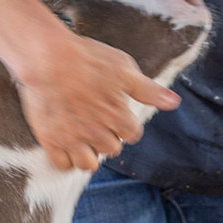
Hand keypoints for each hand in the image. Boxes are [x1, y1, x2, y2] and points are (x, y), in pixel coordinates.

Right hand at [2, 22, 181, 171]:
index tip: (116, 115)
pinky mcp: (50, 140)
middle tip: (96, 121)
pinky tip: (65, 143)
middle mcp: (97, 132)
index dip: (126, 125)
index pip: (132, 135)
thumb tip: (173, 102)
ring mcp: (73, 138)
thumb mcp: (124, 68)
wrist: (48, 57)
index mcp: (118, 115)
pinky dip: (65, 158)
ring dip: (88, 153)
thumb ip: (148, 90)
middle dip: (107, 137)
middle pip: (111, 150)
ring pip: (88, 164)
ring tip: (82, 136)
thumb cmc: (87, 59)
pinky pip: (62, 164)